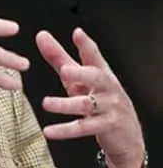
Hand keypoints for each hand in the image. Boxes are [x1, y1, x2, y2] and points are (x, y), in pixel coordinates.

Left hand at [36, 28, 144, 167]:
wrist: (126, 134)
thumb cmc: (98, 98)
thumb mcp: (78, 78)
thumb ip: (59, 58)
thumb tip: (41, 35)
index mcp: (100, 72)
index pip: (94, 56)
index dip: (86, 45)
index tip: (78, 33)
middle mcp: (107, 88)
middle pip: (96, 78)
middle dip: (81, 73)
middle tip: (65, 70)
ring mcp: (109, 108)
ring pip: (86, 104)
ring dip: (65, 104)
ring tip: (46, 103)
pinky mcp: (106, 127)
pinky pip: (83, 128)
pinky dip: (65, 130)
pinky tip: (49, 131)